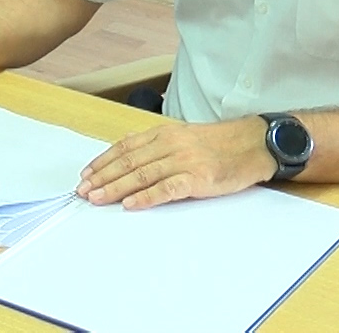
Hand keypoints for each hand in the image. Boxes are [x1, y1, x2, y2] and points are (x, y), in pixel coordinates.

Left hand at [77, 118, 276, 210]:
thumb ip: (157, 144)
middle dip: (102, 177)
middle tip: (84, 191)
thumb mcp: (184, 135)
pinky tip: (131, 204)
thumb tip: (129, 149)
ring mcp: (184, 161)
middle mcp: (170, 144)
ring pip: (142, 175)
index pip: (125, 148)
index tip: (86, 175)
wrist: (253, 144)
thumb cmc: (220, 143)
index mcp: (165, 133)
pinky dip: (146, 197)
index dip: (103, 161)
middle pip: (128, 162)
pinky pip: (166, 189)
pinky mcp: (197, 179)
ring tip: (98, 198)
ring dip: (116, 188)